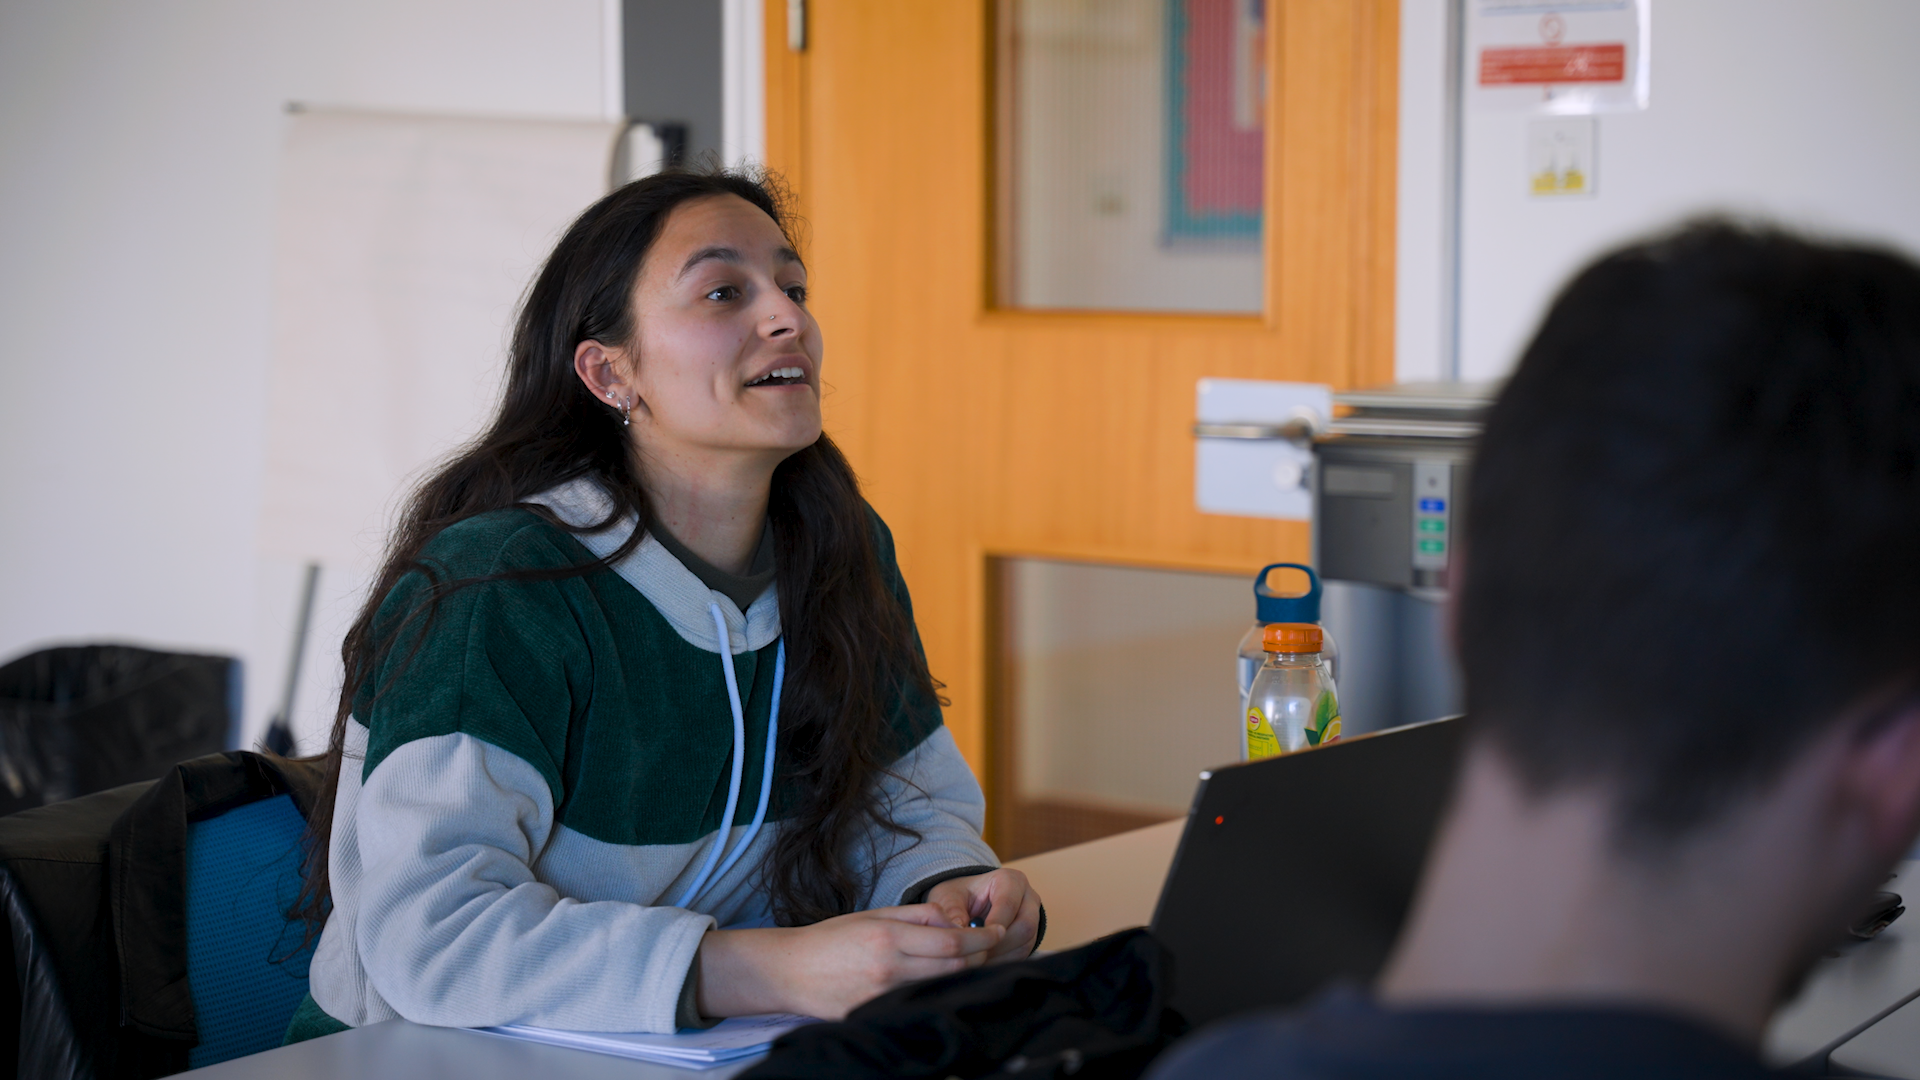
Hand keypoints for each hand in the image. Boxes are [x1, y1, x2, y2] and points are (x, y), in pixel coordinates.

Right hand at [695, 905, 1003, 1019]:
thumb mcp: (873, 914)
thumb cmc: (831, 938)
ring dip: (962, 974)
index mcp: (888, 937)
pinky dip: (936, 992)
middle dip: (980, 956)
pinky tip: (943, 983)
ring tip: (974, 962)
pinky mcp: (876, 1013)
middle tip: (992, 947)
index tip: (996, 932)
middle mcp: (889, 967)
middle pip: (954, 967)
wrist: (790, 971)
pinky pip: (918, 1001)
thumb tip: (952, 918)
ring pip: (941, 986)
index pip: (951, 941)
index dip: (981, 937)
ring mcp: (883, 995)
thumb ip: (915, 915)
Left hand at [925, 869, 1040, 961]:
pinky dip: (1000, 962)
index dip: (992, 925)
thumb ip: (952, 913)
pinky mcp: (1030, 939)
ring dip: (999, 956)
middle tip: (974, 954)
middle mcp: (1027, 898)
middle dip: (997, 944)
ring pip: (1025, 944)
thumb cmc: (959, 896)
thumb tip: (957, 932)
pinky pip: (1021, 956)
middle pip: (1025, 926)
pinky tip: (981, 964)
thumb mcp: (949, 897)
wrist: (967, 903)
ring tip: (974, 960)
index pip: (1008, 904)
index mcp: (1010, 881)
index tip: (973, 940)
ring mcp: (1032, 920)